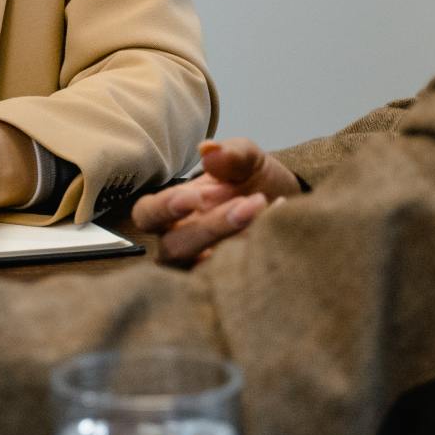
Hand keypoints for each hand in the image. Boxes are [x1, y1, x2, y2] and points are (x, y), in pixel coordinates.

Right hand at [132, 137, 304, 266]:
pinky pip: (229, 282)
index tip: (198, 197)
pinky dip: (253, 258)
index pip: (146, 215)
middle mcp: (180, 241)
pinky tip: (277, 232)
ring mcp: (201, 267)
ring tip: (263, 219)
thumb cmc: (254, 181)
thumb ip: (231, 154)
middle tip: (252, 202)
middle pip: (173, 247)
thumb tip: (208, 150)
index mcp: (174, 209)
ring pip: (196, 271)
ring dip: (230, 247)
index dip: (164, 209)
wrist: (287, 204)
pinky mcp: (227, 284)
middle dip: (210, 227)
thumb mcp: (248, 159)